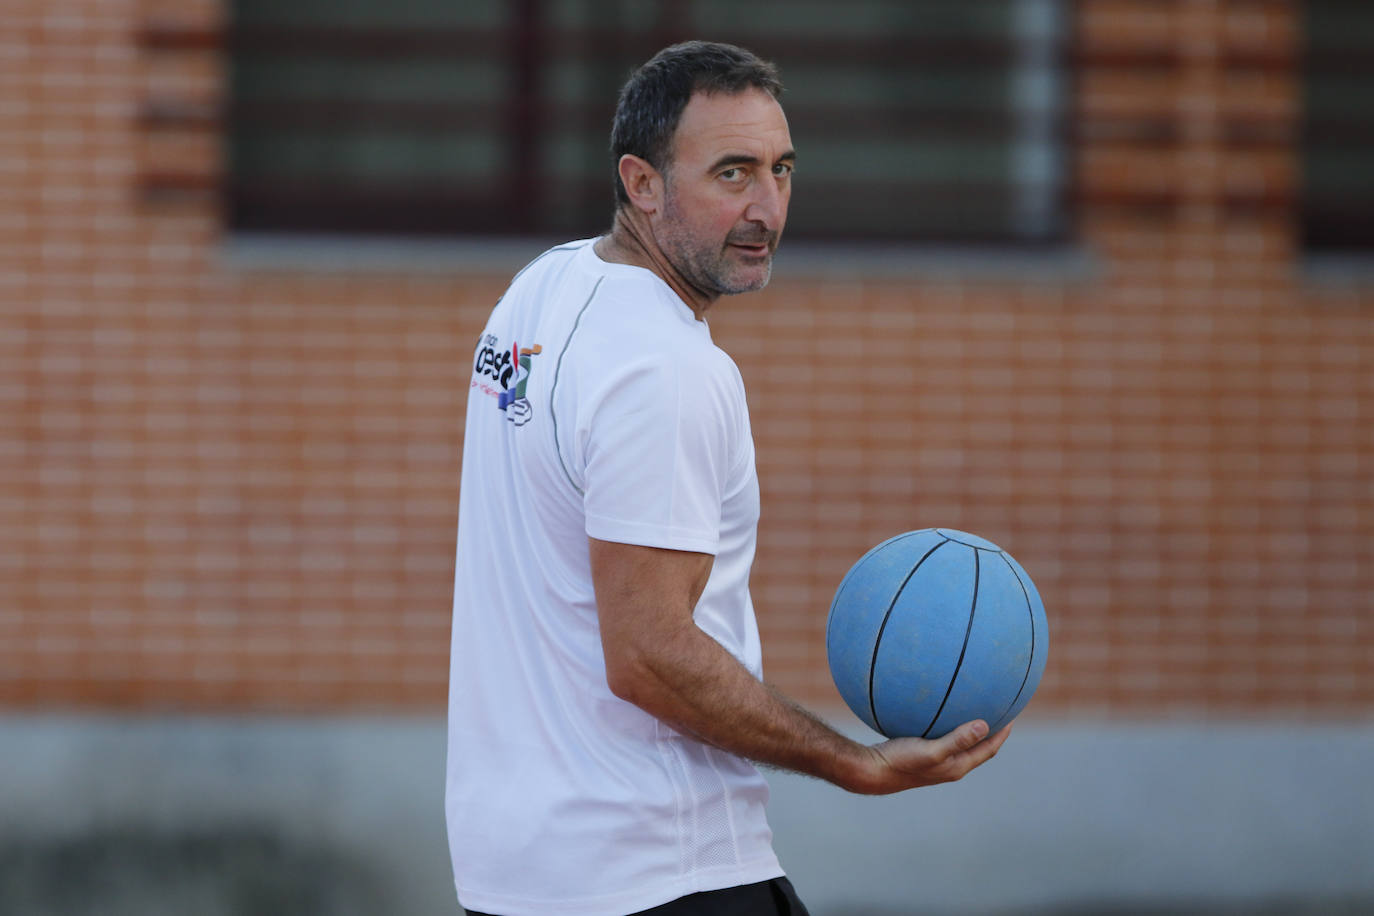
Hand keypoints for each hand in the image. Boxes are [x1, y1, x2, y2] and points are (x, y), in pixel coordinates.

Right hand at [854, 720, 1011, 794]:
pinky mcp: (920, 753)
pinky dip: (945, 723)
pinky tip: (936, 708)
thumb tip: (984, 724)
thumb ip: (958, 740)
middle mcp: (949, 765)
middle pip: (977, 747)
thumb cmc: (901, 761)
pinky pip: (940, 736)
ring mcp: (934, 760)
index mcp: (957, 767)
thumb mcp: (931, 751)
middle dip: (990, 730)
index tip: (1012, 715)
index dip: (1002, 734)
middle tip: (998, 709)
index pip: (988, 750)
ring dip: (968, 728)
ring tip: (972, 706)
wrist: (872, 771)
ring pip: (959, 742)